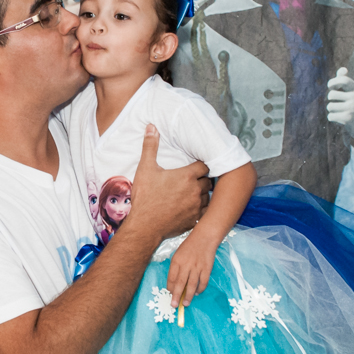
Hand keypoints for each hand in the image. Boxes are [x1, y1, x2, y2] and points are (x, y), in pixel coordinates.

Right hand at [129, 125, 210, 239]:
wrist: (145, 226)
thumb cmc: (145, 197)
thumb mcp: (145, 168)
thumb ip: (150, 146)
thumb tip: (151, 127)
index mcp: (187, 176)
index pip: (204, 166)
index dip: (199, 166)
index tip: (193, 167)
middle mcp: (196, 190)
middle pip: (208, 180)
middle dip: (202, 179)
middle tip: (192, 180)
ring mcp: (197, 206)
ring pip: (209, 196)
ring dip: (203, 194)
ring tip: (192, 193)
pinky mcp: (195, 220)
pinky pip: (205, 212)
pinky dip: (201, 209)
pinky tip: (192, 207)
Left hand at [168, 231, 216, 306]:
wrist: (204, 238)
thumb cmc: (189, 247)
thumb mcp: (178, 255)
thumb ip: (176, 268)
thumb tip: (174, 284)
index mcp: (176, 261)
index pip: (171, 277)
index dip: (170, 288)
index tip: (170, 295)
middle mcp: (186, 265)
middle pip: (180, 283)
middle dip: (176, 295)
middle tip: (174, 305)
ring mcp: (197, 267)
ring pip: (192, 285)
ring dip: (188, 295)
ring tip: (186, 303)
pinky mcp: (207, 269)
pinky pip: (203, 282)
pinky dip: (200, 289)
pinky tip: (197, 293)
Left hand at [326, 68, 353, 142]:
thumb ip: (346, 81)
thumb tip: (342, 69)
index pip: (343, 80)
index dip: (333, 82)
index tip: (331, 87)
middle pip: (331, 95)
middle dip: (332, 100)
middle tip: (339, 104)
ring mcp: (352, 108)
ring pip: (330, 106)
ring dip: (332, 111)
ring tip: (341, 112)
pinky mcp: (348, 118)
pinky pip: (330, 116)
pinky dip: (333, 118)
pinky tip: (341, 119)